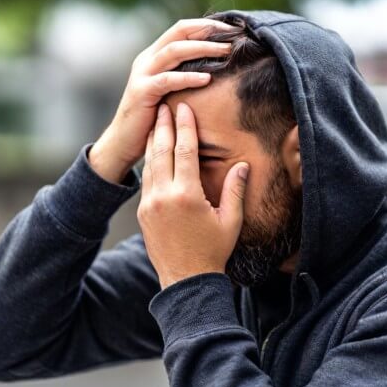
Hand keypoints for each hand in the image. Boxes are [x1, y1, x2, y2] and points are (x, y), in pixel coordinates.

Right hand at [89, 19, 234, 183]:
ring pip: (174, 51)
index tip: (232, 30)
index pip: (181, 30)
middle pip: (179, 33)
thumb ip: (184, 76)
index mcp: (154, 56)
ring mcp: (142, 74)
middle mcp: (147, 59)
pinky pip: (168, 79)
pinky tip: (207, 78)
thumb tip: (218, 69)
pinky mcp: (141, 92)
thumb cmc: (152, 120)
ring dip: (203, 49)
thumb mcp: (169, 92)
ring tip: (226, 52)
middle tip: (234, 37)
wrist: (124, 142)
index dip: (206, 26)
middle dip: (208, 32)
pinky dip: (188, 77)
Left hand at [137, 103, 249, 288]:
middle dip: (164, 126)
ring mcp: (149, 204)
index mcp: (186, 195)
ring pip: (150, 164)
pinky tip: (153, 152)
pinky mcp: (143, 212)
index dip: (185, 127)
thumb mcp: (230, 221)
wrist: (185, 280)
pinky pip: (146, 181)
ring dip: (154, 141)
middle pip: (162, 151)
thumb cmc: (212, 251)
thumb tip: (243, 165)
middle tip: (164, 105)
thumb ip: (235, 190)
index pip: (185, 151)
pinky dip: (150, 162)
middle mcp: (163, 196)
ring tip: (156, 122)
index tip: (184, 108)